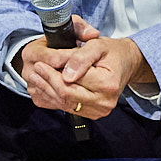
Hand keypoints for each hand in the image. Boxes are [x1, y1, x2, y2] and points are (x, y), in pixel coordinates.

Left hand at [19, 17, 150, 119]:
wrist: (125, 64)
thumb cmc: (111, 52)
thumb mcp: (97, 45)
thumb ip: (80, 57)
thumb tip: (66, 75)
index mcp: (107, 83)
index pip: (71, 80)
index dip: (52, 73)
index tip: (39, 62)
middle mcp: (105, 101)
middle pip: (66, 94)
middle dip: (47, 81)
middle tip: (34, 69)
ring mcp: (99, 111)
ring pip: (64, 103)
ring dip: (47, 90)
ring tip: (36, 76)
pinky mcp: (93, 115)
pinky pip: (68, 109)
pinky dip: (54, 98)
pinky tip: (45, 87)